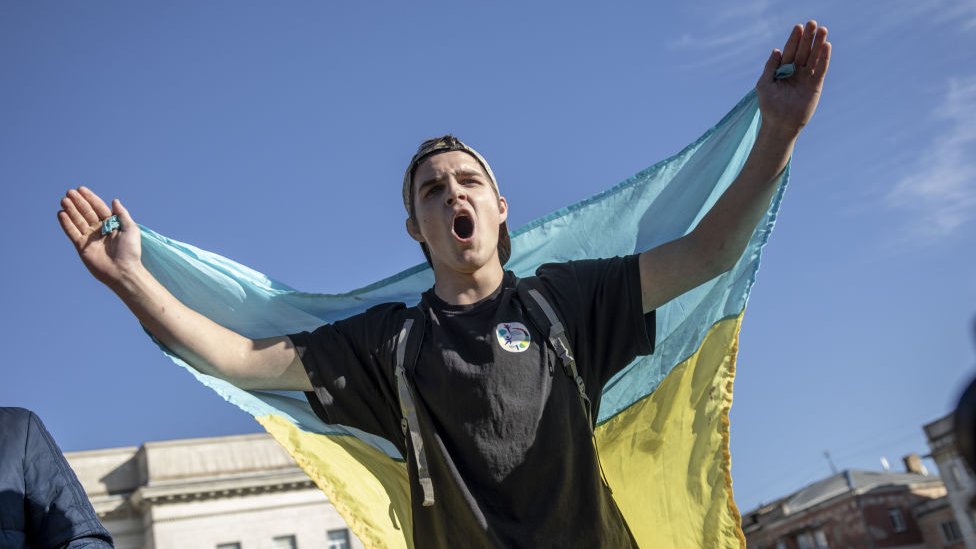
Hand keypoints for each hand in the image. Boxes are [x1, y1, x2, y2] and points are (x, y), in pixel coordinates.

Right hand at [57, 187, 141, 287]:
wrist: (123, 271)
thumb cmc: (130, 251)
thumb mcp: (130, 229)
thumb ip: (122, 214)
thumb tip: (114, 200)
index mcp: (112, 225)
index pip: (98, 208)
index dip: (90, 198)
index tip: (81, 189)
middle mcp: (99, 230)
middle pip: (86, 213)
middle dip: (78, 202)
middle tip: (69, 192)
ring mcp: (90, 238)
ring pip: (78, 221)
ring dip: (71, 210)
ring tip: (64, 200)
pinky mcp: (81, 247)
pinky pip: (72, 233)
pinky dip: (66, 223)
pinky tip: (61, 214)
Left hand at [756, 20, 831, 134]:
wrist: (780, 124)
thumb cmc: (769, 106)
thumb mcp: (764, 84)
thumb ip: (770, 67)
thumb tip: (777, 50)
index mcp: (782, 70)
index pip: (790, 51)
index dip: (794, 39)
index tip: (798, 27)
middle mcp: (795, 72)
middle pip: (803, 51)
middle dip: (807, 38)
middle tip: (812, 23)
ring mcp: (806, 78)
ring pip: (813, 57)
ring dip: (818, 44)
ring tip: (823, 30)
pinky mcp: (815, 85)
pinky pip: (820, 69)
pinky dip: (824, 58)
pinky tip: (826, 46)